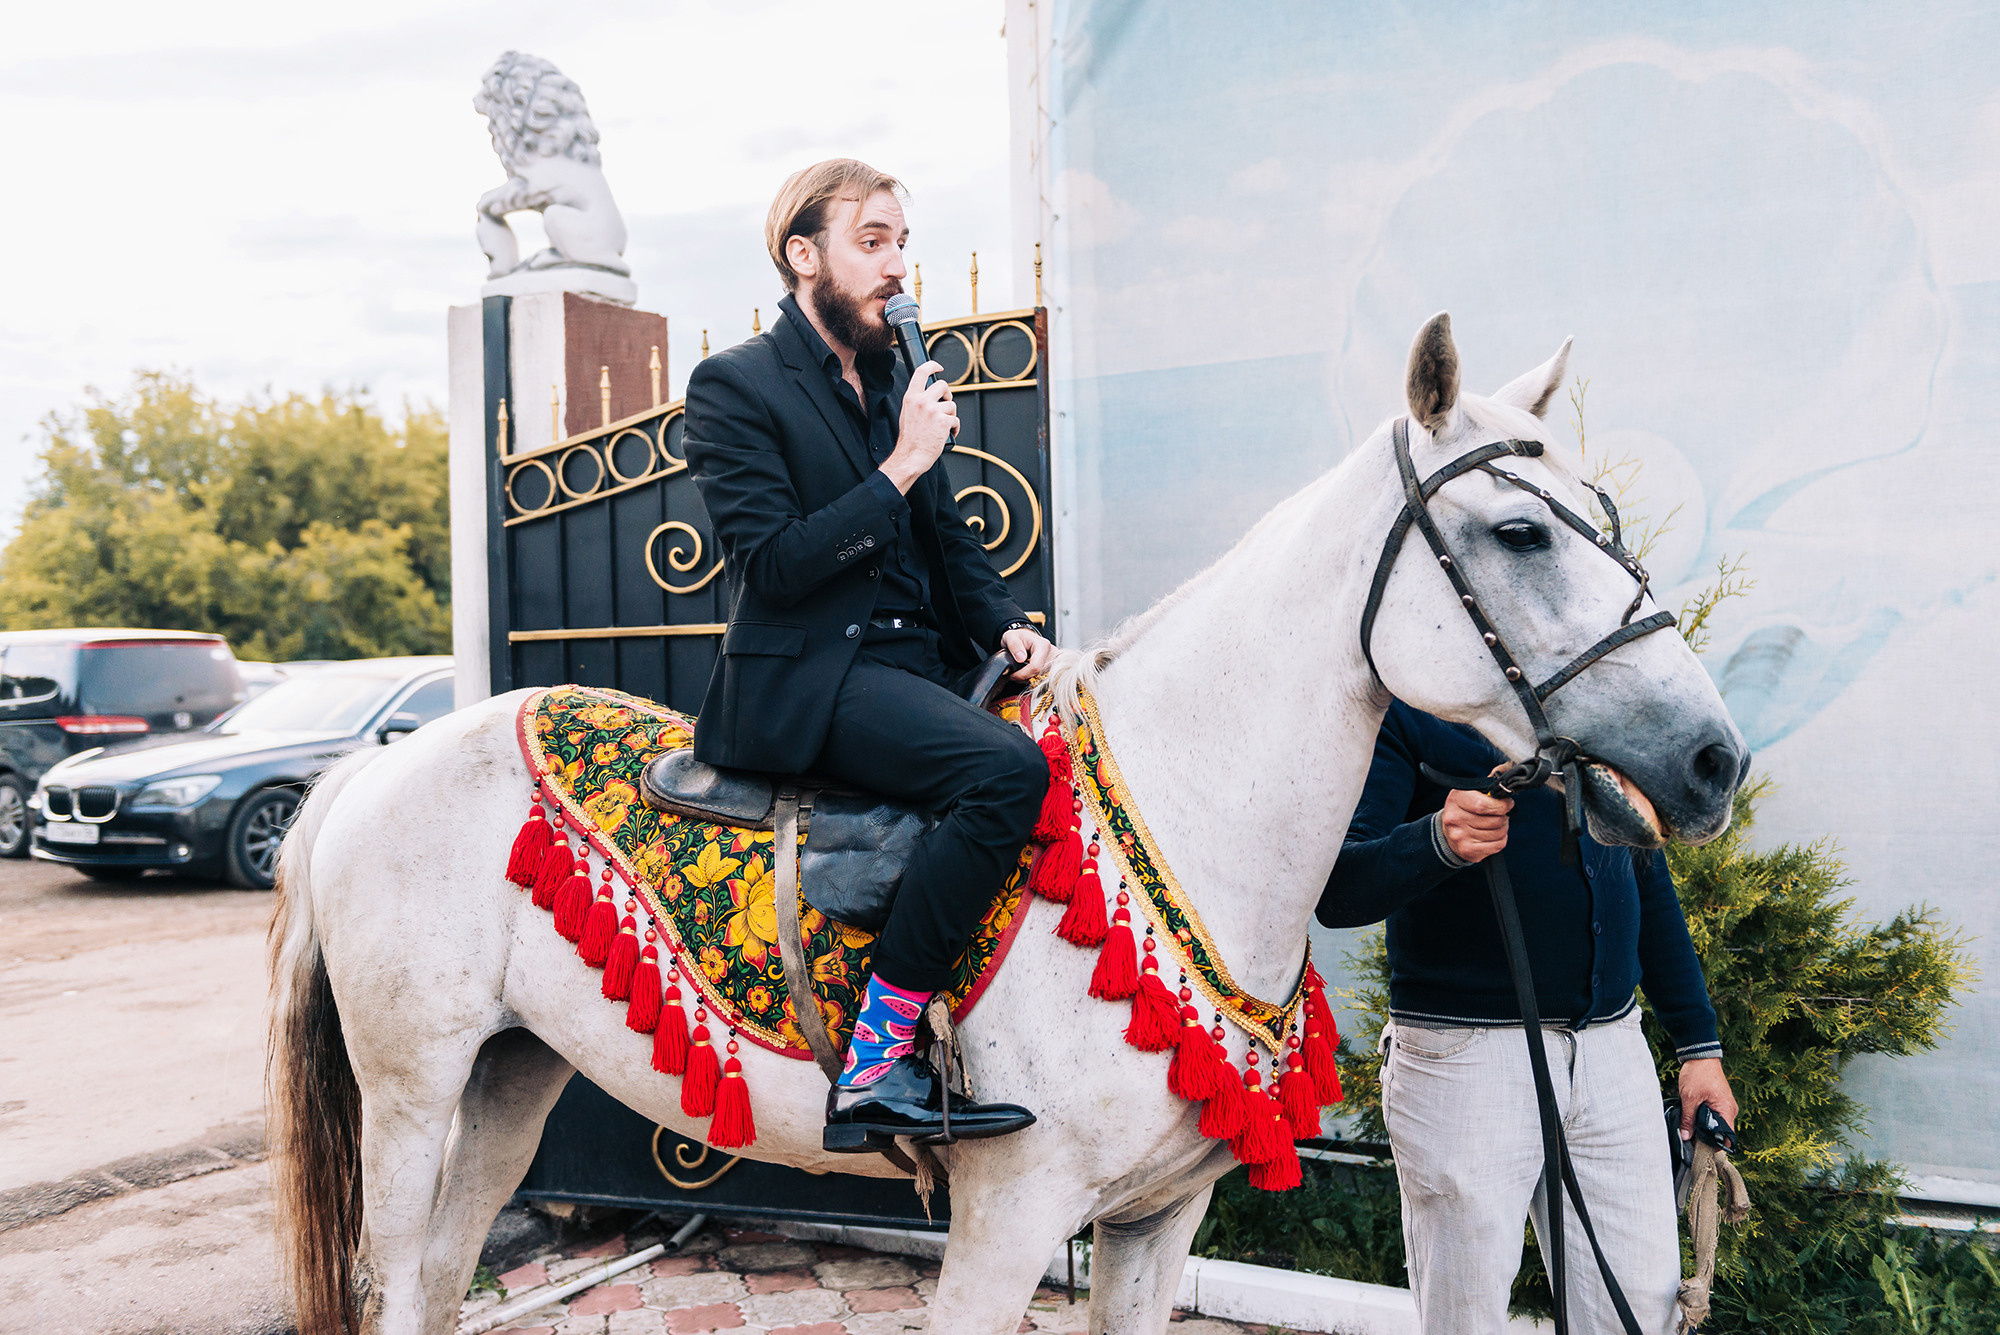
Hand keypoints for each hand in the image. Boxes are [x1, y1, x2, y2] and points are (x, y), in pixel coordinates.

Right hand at [882, 361, 957, 492]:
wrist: (910, 456)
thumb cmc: (910, 440)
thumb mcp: (907, 413)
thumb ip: (918, 401)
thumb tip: (932, 395)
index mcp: (911, 398)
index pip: (921, 372)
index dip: (932, 365)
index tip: (938, 367)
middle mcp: (922, 401)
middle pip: (943, 385)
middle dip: (947, 395)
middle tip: (945, 404)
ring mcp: (933, 410)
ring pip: (951, 405)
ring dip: (950, 416)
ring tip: (942, 426)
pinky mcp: (944, 421)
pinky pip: (955, 420)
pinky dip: (954, 428)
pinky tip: (946, 434)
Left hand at [1001, 626, 1055, 678]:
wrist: (1023, 638)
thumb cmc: (1018, 637)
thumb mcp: (1010, 637)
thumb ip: (1014, 645)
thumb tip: (1021, 658)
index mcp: (1043, 646)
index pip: (1035, 667)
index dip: (1023, 674)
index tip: (1013, 676)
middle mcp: (1052, 654)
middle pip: (1039, 674)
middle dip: (1025, 678)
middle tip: (1015, 674)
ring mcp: (1053, 662)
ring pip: (1041, 678)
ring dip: (1028, 679)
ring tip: (1019, 672)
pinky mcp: (1052, 668)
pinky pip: (1042, 679)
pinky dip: (1032, 678)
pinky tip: (1026, 673)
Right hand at [1439, 784, 1511, 861]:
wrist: (1448, 833)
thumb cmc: (1464, 809)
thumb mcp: (1470, 792)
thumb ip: (1488, 787)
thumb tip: (1503, 781)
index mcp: (1456, 799)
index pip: (1483, 805)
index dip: (1501, 805)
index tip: (1508, 803)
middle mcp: (1455, 819)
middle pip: (1495, 820)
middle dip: (1504, 817)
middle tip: (1500, 815)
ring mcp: (1460, 837)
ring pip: (1499, 833)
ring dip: (1503, 828)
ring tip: (1495, 825)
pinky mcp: (1467, 850)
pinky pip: (1498, 845)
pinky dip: (1500, 840)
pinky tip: (1493, 836)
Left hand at [1677, 1058, 1738, 1139]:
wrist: (1699, 1056)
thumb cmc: (1698, 1074)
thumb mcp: (1689, 1098)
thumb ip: (1688, 1119)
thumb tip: (1685, 1137)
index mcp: (1727, 1111)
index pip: (1728, 1137)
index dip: (1715, 1146)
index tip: (1701, 1150)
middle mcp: (1730, 1110)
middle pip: (1721, 1133)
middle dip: (1706, 1137)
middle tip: (1691, 1140)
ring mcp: (1725, 1106)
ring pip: (1716, 1125)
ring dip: (1704, 1128)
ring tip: (1690, 1130)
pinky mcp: (1719, 1102)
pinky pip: (1713, 1116)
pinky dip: (1704, 1119)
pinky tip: (1692, 1120)